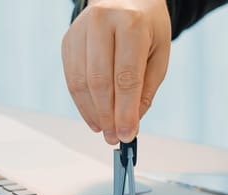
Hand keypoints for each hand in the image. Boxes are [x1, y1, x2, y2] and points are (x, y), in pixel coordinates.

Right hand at [61, 0, 171, 143]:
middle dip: (108, 116)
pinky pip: (71, 77)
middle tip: (116, 138)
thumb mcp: (159, 53)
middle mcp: (102, 23)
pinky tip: (94, 116)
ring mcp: (80, 30)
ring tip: (106, 130)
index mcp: (132, 24)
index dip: (126, 111)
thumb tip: (131, 122)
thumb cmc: (147, 26)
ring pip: (81, 82)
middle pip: (100, 81)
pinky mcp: (68, 39)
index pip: (126, 77)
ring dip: (93, 113)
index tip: (128, 134)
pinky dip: (81, 102)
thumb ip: (146, 88)